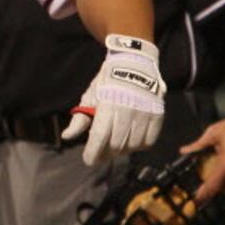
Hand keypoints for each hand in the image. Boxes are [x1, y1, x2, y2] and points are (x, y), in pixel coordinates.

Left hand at [63, 35, 165, 165]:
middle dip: (106, 153)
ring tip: (114, 147)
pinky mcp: (157, 115)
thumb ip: (80, 119)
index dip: (93, 152)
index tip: (88, 160)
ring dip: (121, 151)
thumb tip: (67, 136)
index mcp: (108, 104)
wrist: (134, 64)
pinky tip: (129, 142)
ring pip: (132, 146)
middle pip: (116, 144)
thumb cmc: (108, 82)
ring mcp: (145, 113)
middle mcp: (128, 109)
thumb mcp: (90, 95)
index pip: (99, 136)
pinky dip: (138, 146)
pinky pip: (148, 141)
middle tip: (100, 154)